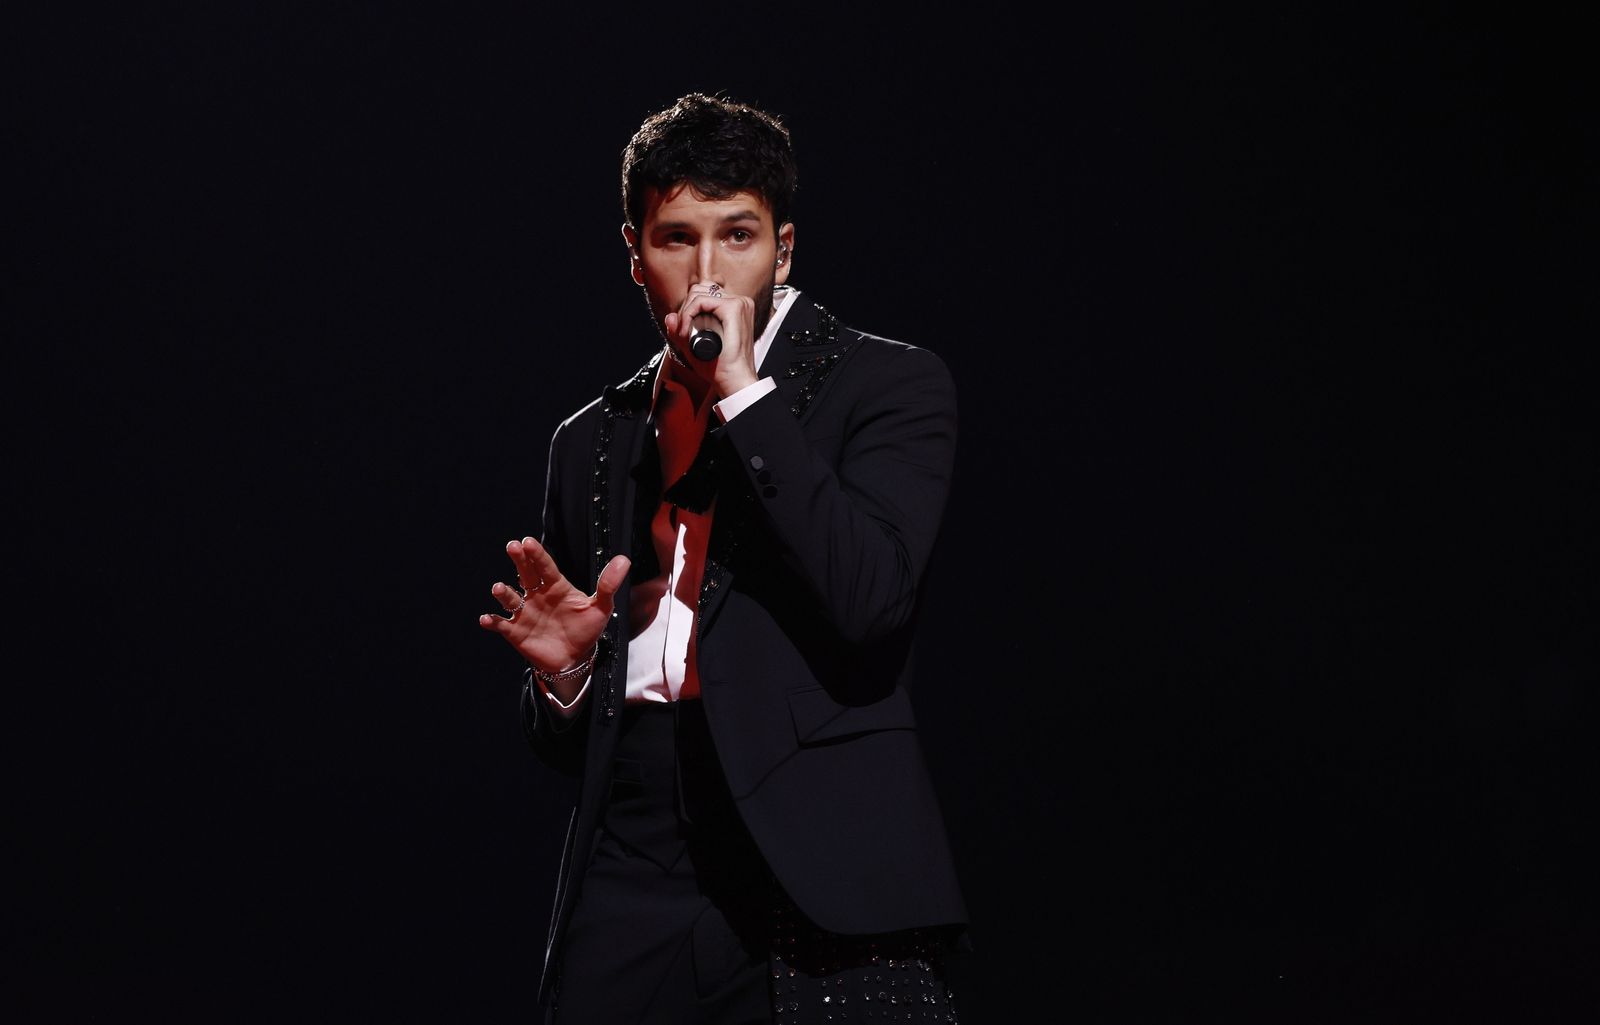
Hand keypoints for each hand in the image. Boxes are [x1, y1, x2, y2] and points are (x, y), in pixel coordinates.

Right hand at [478, 537, 629, 696]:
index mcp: (556, 586)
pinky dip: (493, 621)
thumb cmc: (586, 628)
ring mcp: (525, 613)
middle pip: (526, 574)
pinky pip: (501, 624)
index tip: (528, 542)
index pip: (545, 566)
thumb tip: (624, 559)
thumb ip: (608, 585)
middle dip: (519, 561)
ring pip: (511, 599)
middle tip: (513, 546)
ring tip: (500, 588)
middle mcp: (537, 595)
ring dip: (504, 593)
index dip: (537, 554)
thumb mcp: (601, 607)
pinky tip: (487, 619)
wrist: (575, 658)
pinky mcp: (516, 632)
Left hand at [664, 282, 759, 395]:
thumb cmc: (721, 367)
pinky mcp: (734, 308)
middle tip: (682, 331)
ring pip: (699, 293)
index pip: (705, 294)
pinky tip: (687, 330)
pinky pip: (701, 301)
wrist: (734, 379)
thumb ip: (681, 332)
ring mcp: (738, 303)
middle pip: (700, 289)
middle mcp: (739, 302)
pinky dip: (688, 313)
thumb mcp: (696, 346)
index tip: (684, 329)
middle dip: (685, 308)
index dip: (688, 308)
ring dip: (685, 312)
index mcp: (736, 308)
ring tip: (684, 333)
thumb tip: (670, 317)